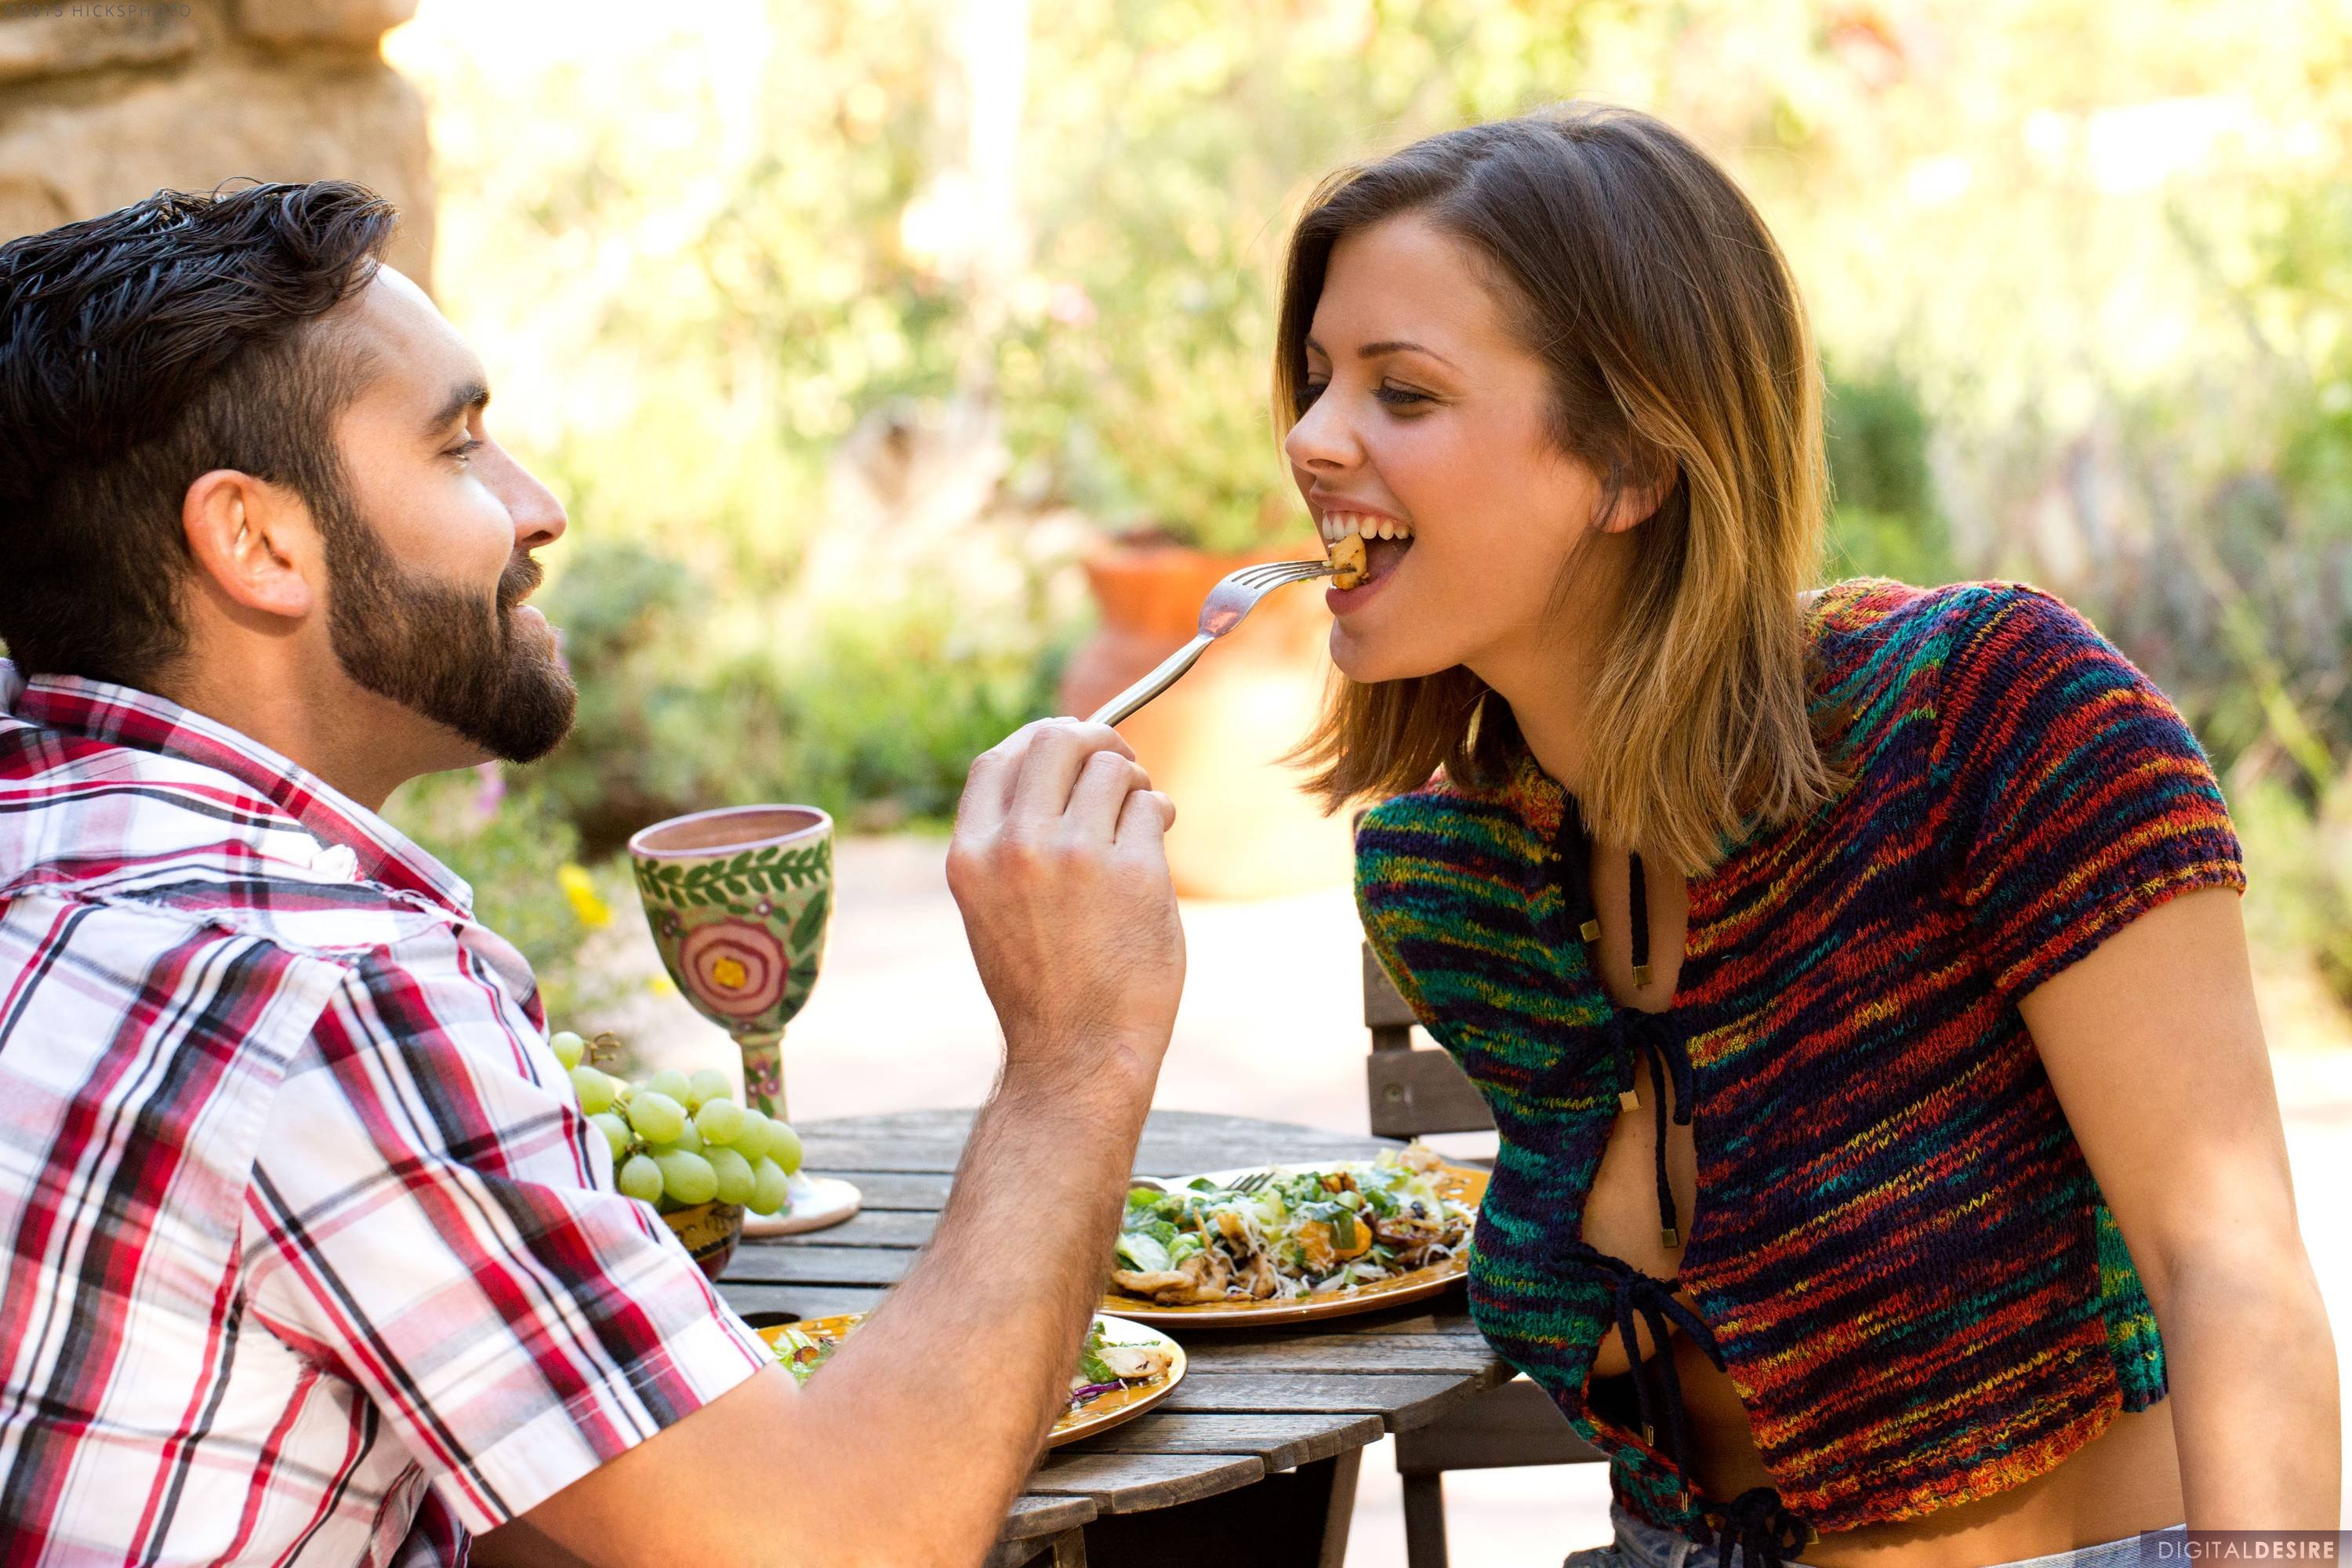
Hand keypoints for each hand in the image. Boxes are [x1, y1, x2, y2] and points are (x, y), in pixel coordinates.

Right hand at [948, 718, 1183, 1096]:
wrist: (1076, 1052)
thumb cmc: (1043, 981)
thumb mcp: (993, 905)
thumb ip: (1012, 838)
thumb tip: (1063, 763)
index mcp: (970, 856)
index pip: (997, 759)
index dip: (1037, 741)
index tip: (1068, 747)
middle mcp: (1016, 847)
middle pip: (1056, 739)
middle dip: (1095, 740)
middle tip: (1119, 764)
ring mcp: (1076, 857)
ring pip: (1113, 768)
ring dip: (1133, 784)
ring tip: (1138, 820)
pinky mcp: (1133, 873)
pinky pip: (1150, 807)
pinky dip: (1158, 816)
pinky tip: (1155, 845)